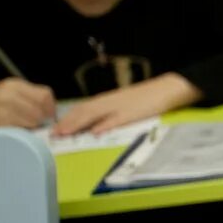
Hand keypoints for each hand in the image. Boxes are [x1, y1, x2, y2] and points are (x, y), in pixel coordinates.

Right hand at [0, 78, 54, 127]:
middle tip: (36, 123)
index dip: (50, 108)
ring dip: (33, 127)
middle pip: (41, 110)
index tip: (48, 115)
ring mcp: (3, 110)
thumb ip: (32, 98)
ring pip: (34, 122)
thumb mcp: (11, 92)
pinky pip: (23, 131)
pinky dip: (23, 133)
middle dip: (42, 119)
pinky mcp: (0, 124)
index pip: (45, 95)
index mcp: (15, 85)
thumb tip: (53, 114)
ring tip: (24, 125)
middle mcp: (9, 95)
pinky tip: (15, 129)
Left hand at [54, 72, 200, 134]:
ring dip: (78, 124)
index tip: (54, 129)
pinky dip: (105, 125)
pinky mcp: (133, 113)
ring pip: (94, 114)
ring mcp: (121, 107)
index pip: (82, 108)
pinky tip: (95, 131)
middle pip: (83, 111)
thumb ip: (110, 114)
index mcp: (108, 100)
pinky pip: (116, 119)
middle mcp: (110, 102)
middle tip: (53, 134)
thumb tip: (93, 126)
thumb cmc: (149, 96)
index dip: (67, 118)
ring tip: (65, 133)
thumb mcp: (126, 104)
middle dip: (67, 123)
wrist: (169, 87)